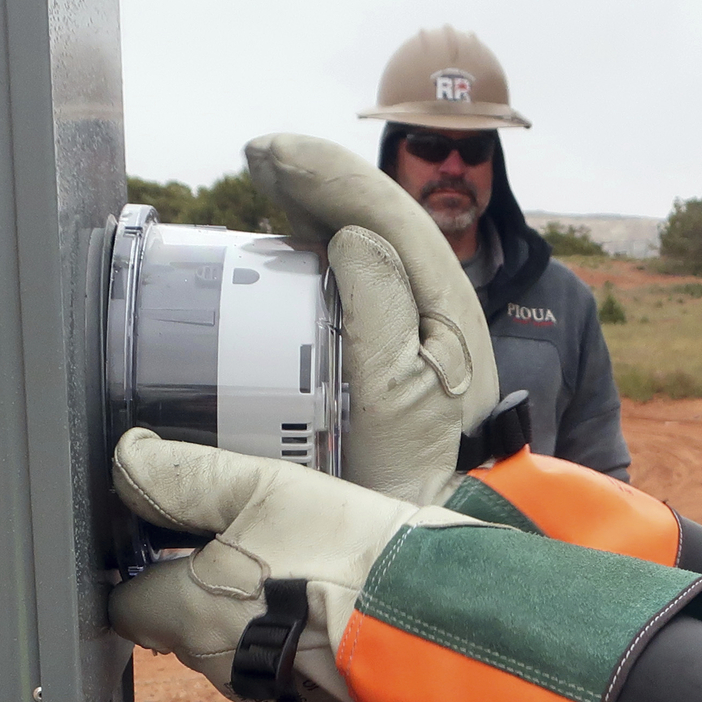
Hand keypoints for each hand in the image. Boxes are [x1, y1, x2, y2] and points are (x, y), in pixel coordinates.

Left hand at [107, 427, 477, 701]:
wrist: (433, 619)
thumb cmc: (346, 551)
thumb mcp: (264, 487)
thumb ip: (185, 475)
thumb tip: (129, 459)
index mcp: (188, 612)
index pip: (128, 605)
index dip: (144, 569)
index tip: (171, 542)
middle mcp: (213, 664)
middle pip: (182, 625)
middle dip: (204, 589)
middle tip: (253, 546)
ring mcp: (262, 692)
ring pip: (233, 648)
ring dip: (252, 617)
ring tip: (300, 575)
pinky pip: (282, 670)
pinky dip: (293, 643)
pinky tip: (325, 609)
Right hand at [245, 134, 499, 506]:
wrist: (425, 548)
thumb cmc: (417, 479)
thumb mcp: (399, 395)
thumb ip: (380, 312)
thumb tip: (350, 236)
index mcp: (443, 308)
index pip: (385, 214)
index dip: (327, 173)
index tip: (267, 153)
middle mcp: (431, 313)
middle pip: (374, 221)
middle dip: (317, 181)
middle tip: (258, 158)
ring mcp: (410, 337)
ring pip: (362, 249)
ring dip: (314, 211)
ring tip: (267, 184)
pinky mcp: (385, 364)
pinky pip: (347, 289)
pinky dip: (312, 258)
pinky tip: (283, 249)